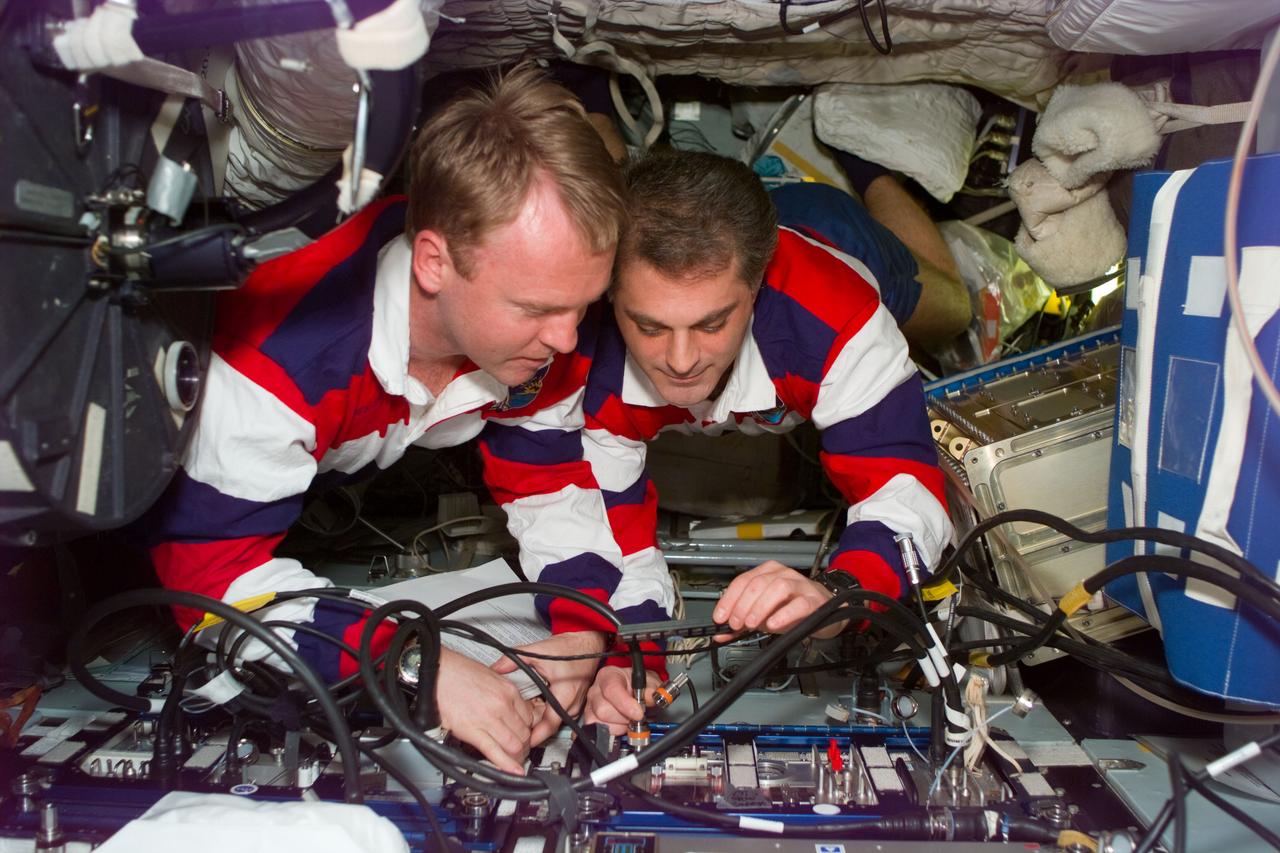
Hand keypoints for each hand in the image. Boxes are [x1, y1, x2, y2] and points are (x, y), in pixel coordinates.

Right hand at [436, 648, 534, 774]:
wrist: (437, 672)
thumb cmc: (458, 672)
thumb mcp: (491, 675)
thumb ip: (503, 693)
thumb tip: (510, 707)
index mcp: (508, 691)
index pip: (529, 717)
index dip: (528, 729)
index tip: (524, 734)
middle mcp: (502, 705)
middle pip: (524, 734)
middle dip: (524, 746)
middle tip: (521, 751)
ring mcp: (489, 719)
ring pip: (514, 745)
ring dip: (516, 757)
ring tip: (514, 762)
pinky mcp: (473, 731)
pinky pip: (494, 752)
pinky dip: (506, 765)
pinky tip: (512, 772)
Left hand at [491, 631, 605, 745]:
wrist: (586, 644)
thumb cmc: (569, 650)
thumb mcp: (538, 652)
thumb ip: (513, 660)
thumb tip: (496, 668)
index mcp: (564, 696)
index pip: (548, 726)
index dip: (534, 737)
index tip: (522, 742)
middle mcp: (571, 705)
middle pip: (548, 725)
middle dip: (532, 728)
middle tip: (515, 728)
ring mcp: (574, 705)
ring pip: (553, 720)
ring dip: (539, 719)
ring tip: (523, 716)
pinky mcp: (573, 703)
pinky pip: (558, 713)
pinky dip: (546, 712)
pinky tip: (536, 705)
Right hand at [583, 665, 660, 735]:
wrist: (632, 691)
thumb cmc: (637, 685)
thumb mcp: (648, 682)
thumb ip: (651, 689)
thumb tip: (652, 698)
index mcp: (608, 676)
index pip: (611, 690)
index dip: (625, 704)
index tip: (639, 713)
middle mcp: (595, 690)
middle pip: (603, 710)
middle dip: (624, 717)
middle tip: (636, 715)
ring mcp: (590, 706)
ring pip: (601, 723)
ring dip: (620, 726)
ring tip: (628, 719)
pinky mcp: (590, 721)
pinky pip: (599, 732)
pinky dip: (613, 732)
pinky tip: (621, 725)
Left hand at [712, 560, 846, 640]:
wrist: (827, 611)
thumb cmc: (794, 609)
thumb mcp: (764, 615)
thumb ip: (742, 623)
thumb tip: (721, 633)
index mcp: (767, 572)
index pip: (743, 581)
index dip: (729, 600)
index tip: (720, 618)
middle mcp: (783, 574)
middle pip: (757, 583)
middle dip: (742, 605)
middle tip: (736, 624)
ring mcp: (800, 585)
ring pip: (777, 588)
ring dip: (760, 607)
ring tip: (752, 624)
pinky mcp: (814, 600)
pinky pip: (799, 604)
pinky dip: (784, 614)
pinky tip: (773, 624)